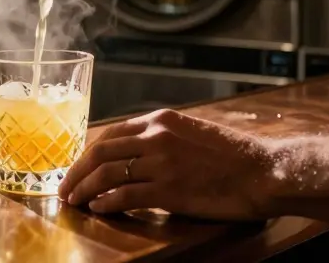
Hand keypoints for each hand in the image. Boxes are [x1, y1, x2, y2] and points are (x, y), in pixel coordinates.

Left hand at [59, 109, 273, 220]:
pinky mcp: (168, 190)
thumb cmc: (234, 156)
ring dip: (84, 188)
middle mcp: (156, 137)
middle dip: (76, 171)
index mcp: (160, 120)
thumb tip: (136, 154)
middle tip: (64, 187)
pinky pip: (125, 195)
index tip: (78, 167)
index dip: (88, 152)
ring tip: (73, 201)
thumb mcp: (193, 133)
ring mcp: (161, 163)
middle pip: (100, 152)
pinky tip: (98, 208)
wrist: (264, 171)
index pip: (111, 133)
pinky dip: (106, 202)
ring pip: (106, 174)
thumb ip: (163, 139)